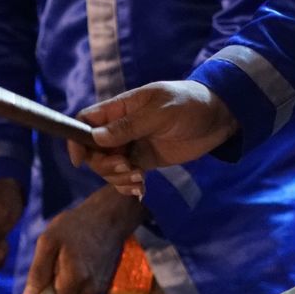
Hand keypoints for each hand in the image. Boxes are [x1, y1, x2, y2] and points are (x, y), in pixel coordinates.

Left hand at [23, 187, 145, 293]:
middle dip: (53, 286)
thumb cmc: (75, 226)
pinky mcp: (102, 284)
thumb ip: (38, 272)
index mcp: (75, 279)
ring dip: (63, 279)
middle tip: (55, 260)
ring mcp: (98, 288)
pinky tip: (79, 258)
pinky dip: (75, 277)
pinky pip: (80, 287)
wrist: (109, 218)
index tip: (39, 289)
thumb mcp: (48, 242)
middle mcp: (89, 289)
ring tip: (68, 255)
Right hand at [68, 81, 238, 195]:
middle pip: (93, 152)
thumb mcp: (160, 111)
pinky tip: (142, 189)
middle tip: (127, 167)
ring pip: (107, 168)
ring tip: (140, 179)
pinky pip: (124, 178)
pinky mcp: (143, 162)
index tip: (80, 160)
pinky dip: (128, 186)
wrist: (218, 118)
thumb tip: (96, 138)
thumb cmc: (189, 105)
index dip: (76, 141)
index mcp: (119, 109)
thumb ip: (128, 126)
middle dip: (104, 166)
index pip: (84, 122)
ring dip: (118, 179)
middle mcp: (120, 129)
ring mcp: (131, 146)